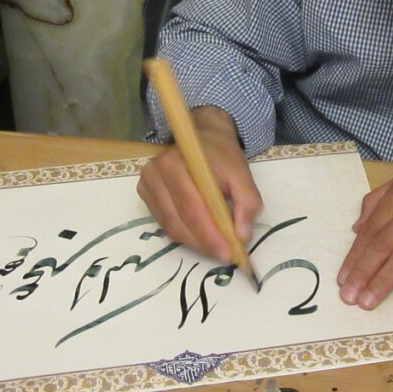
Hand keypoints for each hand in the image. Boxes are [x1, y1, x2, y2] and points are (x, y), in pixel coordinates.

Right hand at [136, 106, 262, 261]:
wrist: (203, 135)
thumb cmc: (222, 155)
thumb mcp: (242, 173)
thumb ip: (247, 202)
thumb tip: (242, 236)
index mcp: (178, 162)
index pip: (192, 207)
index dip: (210, 234)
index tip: (228, 253)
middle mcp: (156, 172)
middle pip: (178, 220)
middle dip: (204, 243)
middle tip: (224, 256)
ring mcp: (147, 183)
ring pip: (170, 226)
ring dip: (194, 243)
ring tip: (215, 250)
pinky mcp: (145, 193)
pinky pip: (164, 223)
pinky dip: (184, 235)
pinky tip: (201, 238)